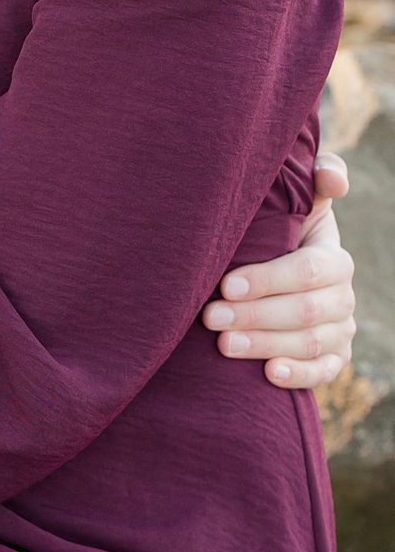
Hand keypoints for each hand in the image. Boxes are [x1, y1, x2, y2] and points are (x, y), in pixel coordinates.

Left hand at [201, 152, 355, 387]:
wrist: (279, 272)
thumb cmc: (278, 235)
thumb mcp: (296, 205)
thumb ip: (315, 181)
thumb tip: (330, 176)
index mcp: (334, 259)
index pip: (307, 271)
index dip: (268, 279)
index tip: (226, 283)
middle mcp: (342, 297)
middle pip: (304, 311)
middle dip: (255, 315)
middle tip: (210, 317)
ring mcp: (340, 331)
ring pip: (309, 344)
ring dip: (265, 345)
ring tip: (223, 344)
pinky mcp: (333, 359)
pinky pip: (323, 372)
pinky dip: (299, 375)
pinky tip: (269, 374)